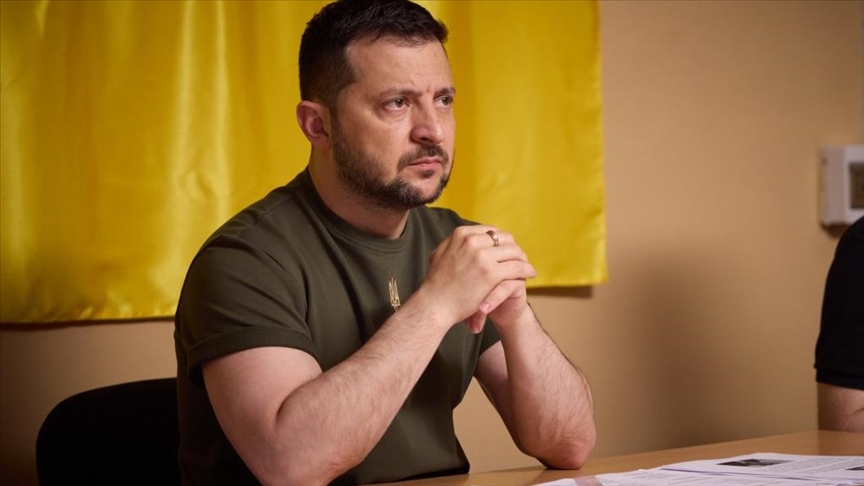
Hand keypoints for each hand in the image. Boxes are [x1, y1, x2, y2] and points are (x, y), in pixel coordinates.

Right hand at [420, 226, 535, 331]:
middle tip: (520, 258)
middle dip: (513, 248)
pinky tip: (530, 274)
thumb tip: (461, 237)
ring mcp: (482, 256)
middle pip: (504, 238)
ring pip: (514, 251)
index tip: (506, 250)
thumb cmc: (436, 285)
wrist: (434, 305)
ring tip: (527, 267)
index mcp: (461, 234)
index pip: (490, 231)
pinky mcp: (491, 273)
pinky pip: (517, 267)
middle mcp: (472, 241)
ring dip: (523, 259)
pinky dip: (526, 270)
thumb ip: (453, 244)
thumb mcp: (440, 253)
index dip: (501, 241)